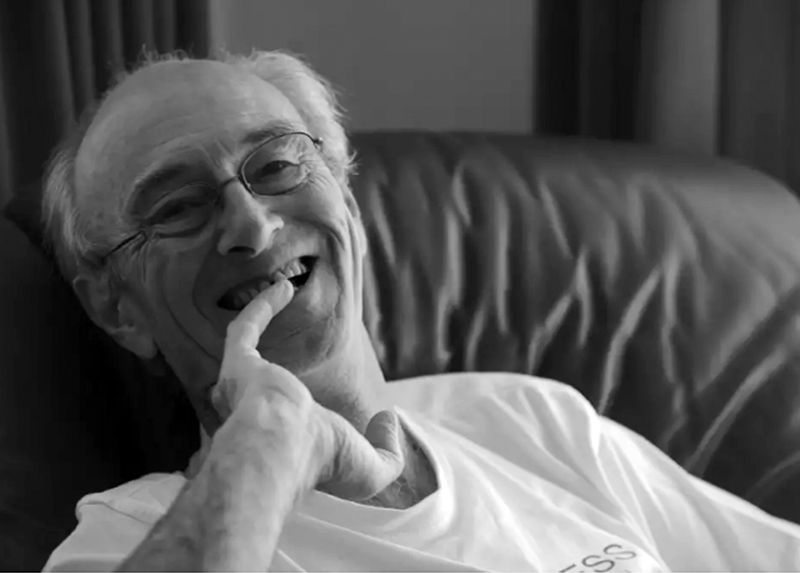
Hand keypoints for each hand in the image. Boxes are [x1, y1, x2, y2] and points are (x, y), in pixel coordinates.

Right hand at [210, 278, 404, 500]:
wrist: (283, 450)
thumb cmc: (322, 463)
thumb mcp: (370, 470)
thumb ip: (388, 452)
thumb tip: (387, 419)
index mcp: (285, 442)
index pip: (289, 426)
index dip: (308, 414)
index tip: (330, 399)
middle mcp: (255, 416)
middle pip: (255, 388)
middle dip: (265, 363)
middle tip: (295, 333)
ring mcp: (244, 389)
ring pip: (246, 348)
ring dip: (263, 321)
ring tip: (284, 295)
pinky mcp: (239, 364)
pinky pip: (244, 329)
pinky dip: (263, 307)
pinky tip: (285, 288)